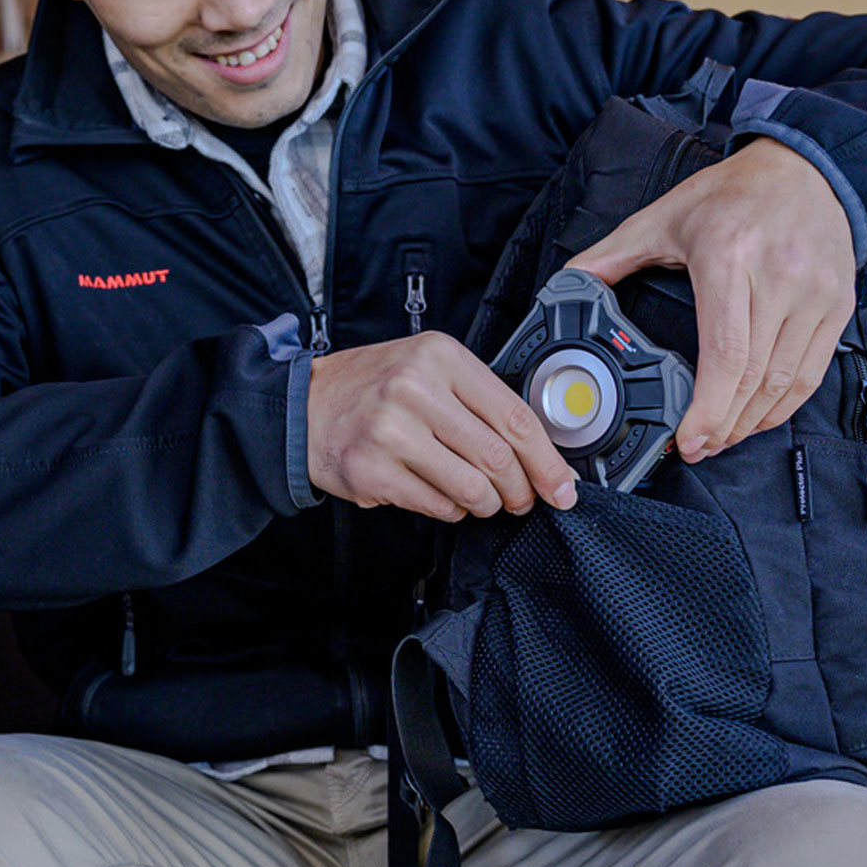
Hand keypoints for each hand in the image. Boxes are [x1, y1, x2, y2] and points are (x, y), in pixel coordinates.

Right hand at [307, 332, 578, 519]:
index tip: (561, 486)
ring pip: (472, 489)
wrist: (304, 407)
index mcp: (440, 356)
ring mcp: (391, 431)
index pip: (515, 416)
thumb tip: (540, 454)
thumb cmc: (375, 388)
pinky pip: (438, 506)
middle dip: (520, 491)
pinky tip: (442, 496)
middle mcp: (416, 389)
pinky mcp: (373, 471)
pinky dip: (451, 511)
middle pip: (499, 458)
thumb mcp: (428, 368)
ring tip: (481, 499)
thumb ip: (480, 401)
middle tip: (521, 499)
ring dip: (486, 504)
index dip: (547, 461)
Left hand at [567, 138, 854, 458]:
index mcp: (729, 258)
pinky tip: (759, 415)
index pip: (726, 353)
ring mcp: (815, 294)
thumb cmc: (731, 194)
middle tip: (698, 447)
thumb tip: (569, 285)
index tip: (688, 439)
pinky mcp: (837, 306)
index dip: (708, 408)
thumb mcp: (663, 217)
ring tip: (723, 437)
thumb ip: (612, 255)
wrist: (804, 168)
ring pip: (785, 382)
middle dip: (724, 426)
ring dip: (752, 422)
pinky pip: (813, 372)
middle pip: (754, 378)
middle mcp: (778, 278)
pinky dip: (785, 404)